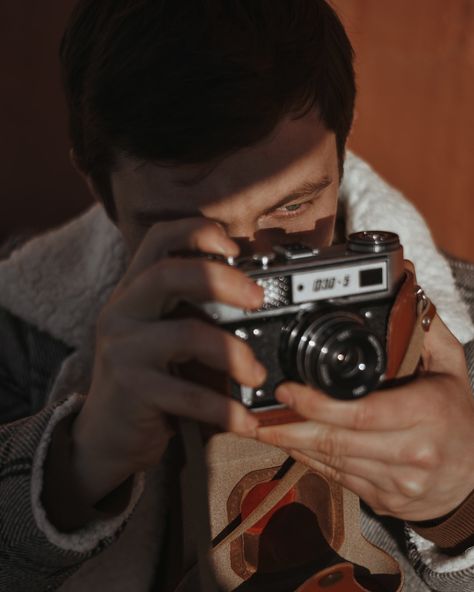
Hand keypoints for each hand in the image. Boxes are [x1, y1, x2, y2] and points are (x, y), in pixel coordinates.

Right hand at [68, 218, 264, 506]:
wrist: (106, 435)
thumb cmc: (146, 378)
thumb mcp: (161, 333)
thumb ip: (192, 309)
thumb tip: (254, 294)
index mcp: (134, 290)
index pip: (159, 239)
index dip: (197, 232)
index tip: (234, 246)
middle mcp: (123, 312)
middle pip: (168, 274)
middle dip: (222, 280)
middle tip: (258, 299)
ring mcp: (123, 349)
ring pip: (187, 333)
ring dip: (234, 354)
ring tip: (256, 375)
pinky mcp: (131, 389)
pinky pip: (188, 393)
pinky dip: (224, 408)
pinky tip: (244, 420)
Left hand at [257, 315, 473, 520]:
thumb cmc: (458, 416)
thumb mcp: (451, 367)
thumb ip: (426, 329)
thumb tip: (407, 287)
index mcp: (426, 413)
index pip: (360, 412)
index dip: (316, 404)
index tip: (286, 391)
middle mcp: (414, 451)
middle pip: (338, 441)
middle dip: (291, 429)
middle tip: (258, 415)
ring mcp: (400, 482)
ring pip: (334, 463)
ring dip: (295, 446)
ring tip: (266, 430)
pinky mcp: (388, 500)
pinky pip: (341, 480)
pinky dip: (313, 463)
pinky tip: (294, 448)